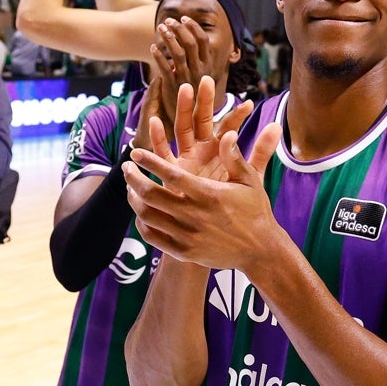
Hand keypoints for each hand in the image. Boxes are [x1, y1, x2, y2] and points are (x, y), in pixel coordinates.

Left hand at [125, 77, 279, 267]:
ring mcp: (187, 236)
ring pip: (147, 215)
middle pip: (151, 194)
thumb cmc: (255, 211)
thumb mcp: (250, 180)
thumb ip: (235, 157)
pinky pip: (152, 236)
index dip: (149, 161)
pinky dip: (142, 222)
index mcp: (209, 194)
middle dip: (133, 178)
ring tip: (130, 187)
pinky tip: (141, 212)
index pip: (171, 174)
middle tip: (126, 167)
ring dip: (133, 198)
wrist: (260, 251)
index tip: (136, 152)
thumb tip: (228, 133)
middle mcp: (195, 215)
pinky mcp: (184, 252)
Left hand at [148, 15, 217, 126]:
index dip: (193, 27)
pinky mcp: (172, 87)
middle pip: (190, 43)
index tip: (184, 18)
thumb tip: (198, 41)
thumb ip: (201, 61)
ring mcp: (186, 79)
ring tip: (161, 28)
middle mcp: (199, 71)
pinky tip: (153, 47)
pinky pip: (164, 67)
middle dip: (179, 28)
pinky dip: (158, 55)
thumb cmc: (196, 98)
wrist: (190, 123)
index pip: (203, 40)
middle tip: (169, 21)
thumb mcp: (203, 78)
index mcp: (208, 67)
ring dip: (168, 37)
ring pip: (178, 52)